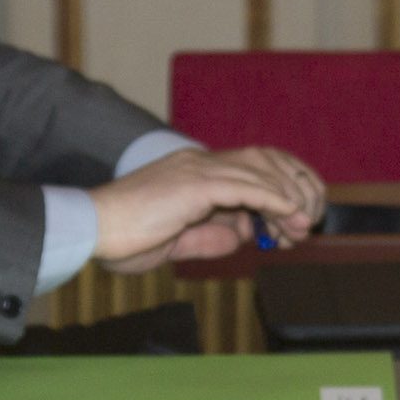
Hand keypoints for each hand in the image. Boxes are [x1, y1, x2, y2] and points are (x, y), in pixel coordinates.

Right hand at [89, 145, 331, 270]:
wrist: (91, 231)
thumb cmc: (126, 239)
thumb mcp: (181, 240)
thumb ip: (215, 234)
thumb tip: (246, 234)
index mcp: (196, 172)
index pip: (255, 166)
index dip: (283, 188)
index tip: (296, 221)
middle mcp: (200, 162)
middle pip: (266, 159)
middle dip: (296, 187)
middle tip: (308, 223)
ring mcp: (196, 169)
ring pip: (261, 168)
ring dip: (289, 196)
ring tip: (302, 224)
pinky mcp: (192, 183)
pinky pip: (245, 185)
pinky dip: (273, 198)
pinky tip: (289, 215)